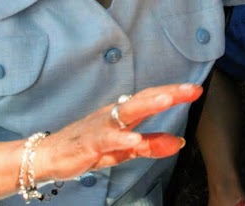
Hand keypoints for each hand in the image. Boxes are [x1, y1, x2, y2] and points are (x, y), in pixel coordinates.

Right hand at [33, 83, 202, 182]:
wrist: (48, 155)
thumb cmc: (87, 147)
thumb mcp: (124, 149)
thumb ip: (151, 145)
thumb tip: (180, 143)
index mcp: (123, 113)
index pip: (152, 98)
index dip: (174, 92)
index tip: (196, 89)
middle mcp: (113, 114)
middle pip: (143, 98)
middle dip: (168, 92)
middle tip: (190, 89)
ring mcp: (101, 126)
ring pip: (126, 112)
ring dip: (147, 105)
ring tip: (166, 100)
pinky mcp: (89, 142)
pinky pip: (106, 138)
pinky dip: (121, 138)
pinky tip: (134, 139)